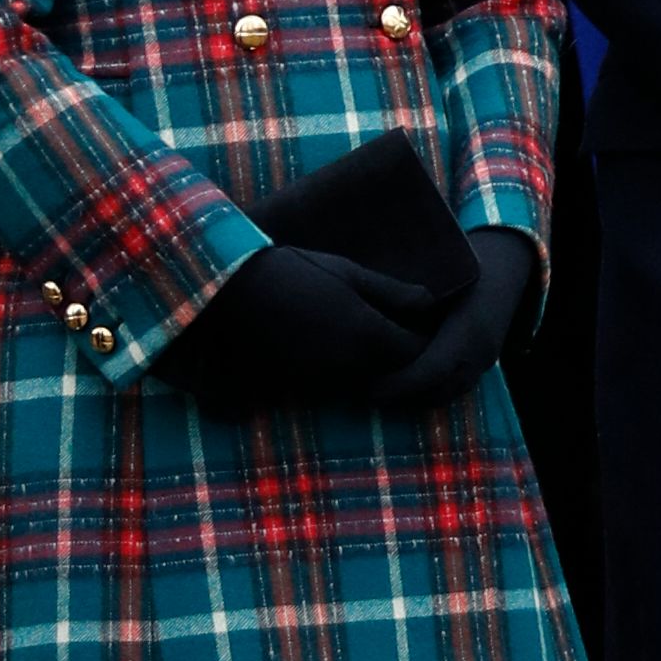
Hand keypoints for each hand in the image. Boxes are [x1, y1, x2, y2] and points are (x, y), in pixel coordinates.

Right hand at [153, 244, 440, 410]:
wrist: (230, 292)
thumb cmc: (293, 271)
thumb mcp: (348, 272)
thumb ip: (392, 292)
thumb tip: (430, 303)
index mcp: (365, 334)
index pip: (416, 352)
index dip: (425, 340)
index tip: (424, 324)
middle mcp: (346, 365)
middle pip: (393, 374)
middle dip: (402, 359)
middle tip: (402, 334)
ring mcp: (318, 380)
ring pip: (363, 384)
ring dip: (373, 370)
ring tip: (370, 342)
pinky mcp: (293, 388)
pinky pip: (332, 389)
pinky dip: (343, 377)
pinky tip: (336, 352)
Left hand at [366, 228, 535, 409]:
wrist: (507, 267)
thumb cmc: (465, 266)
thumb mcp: (438, 279)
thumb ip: (407, 303)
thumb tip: (364, 323)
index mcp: (469, 328)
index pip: (431, 371)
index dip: (398, 384)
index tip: (367, 386)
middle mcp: (480, 351)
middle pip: (436, 392)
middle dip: (399, 397)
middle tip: (365, 391)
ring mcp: (485, 361)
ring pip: (445, 395)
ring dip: (413, 397)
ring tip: (382, 388)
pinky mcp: (483, 366)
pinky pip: (453, 390)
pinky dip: (428, 392)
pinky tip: (405, 381)